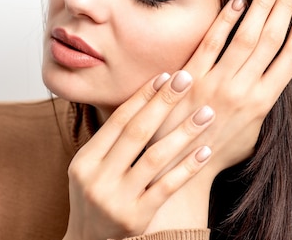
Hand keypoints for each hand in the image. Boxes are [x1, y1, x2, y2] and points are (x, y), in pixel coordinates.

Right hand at [62, 71, 214, 239]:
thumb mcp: (92, 167)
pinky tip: (205, 150)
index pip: (118, 120)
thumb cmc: (96, 196)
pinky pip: (167, 187)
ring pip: (155, 157)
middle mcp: (97, 178)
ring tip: (206, 112)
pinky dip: (187, 167)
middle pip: (137, 132)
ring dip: (183, 132)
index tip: (165, 75)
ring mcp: (116, 200)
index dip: (143, 96)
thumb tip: (146, 96)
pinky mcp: (136, 217)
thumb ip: (112, 139)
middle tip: (187, 78)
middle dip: (164, 102)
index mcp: (84, 161)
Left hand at [154, 0, 291, 177]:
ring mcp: (217, 83)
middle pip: (271, 41)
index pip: (290, 60)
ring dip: (262, 7)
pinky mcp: (192, 78)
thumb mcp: (251, 136)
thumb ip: (262, 108)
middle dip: (284, 9)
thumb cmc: (217, 153)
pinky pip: (212, 42)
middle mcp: (244, 90)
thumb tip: (271, 84)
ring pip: (246, 37)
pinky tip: (236, 1)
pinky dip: (226, 20)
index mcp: (263, 103)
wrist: (179, 168)